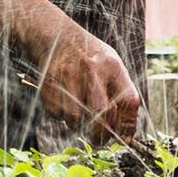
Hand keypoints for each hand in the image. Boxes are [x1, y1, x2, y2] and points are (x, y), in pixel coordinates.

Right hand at [33, 20, 141, 142]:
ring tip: (80, 112)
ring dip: (78, 124)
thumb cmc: (92, 58)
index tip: (123, 137)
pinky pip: (57, 114)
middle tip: (99, 138)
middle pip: (101, 114)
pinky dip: (61, 115)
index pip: (128, 102)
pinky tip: (65, 101)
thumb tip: (126, 137)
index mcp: (112, 66)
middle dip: (101, 134)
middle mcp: (91, 70)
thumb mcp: (113, 67)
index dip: (127, 125)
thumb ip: (123, 97)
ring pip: (75, 119)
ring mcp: (68, 77)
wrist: (58, 38)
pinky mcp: (49, 85)